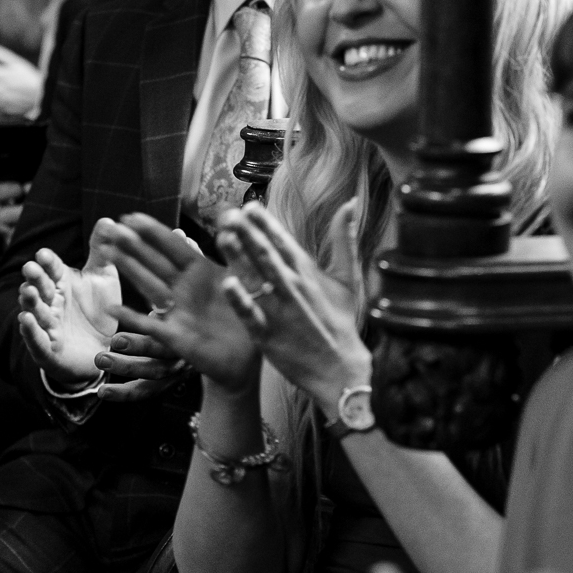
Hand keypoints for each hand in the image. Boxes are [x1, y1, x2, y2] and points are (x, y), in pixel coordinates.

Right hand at [16, 222, 123, 388]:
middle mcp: (51, 302)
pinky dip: (30, 331)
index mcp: (62, 282)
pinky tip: (25, 322)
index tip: (44, 254)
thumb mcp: (104, 278)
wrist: (103, 350)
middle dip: (35, 278)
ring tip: (28, 293)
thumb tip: (109, 220)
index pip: (52, 268)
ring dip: (30, 302)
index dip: (47, 262)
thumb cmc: (99, 309)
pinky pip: (36, 340)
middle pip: (40, 287)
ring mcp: (47, 325)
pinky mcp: (47, 349)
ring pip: (34, 311)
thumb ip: (102, 251)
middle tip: (31, 268)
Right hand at [95, 213, 260, 390]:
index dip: (153, 232)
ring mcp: (177, 310)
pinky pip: (150, 325)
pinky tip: (113, 308)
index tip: (131, 217)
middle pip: (155, 261)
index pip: (173, 247)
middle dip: (133, 245)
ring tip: (109, 252)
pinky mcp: (175, 335)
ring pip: (148, 285)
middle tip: (111, 229)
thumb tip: (233, 219)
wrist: (248, 358)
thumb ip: (238, 255)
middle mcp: (184, 288)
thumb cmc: (248, 317)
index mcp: (201, 272)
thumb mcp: (247, 282)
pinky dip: (132, 317)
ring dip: (129, 269)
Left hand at [216, 200, 371, 410]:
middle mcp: (294, 288)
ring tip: (222, 237)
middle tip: (228, 214)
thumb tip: (350, 203)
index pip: (284, 242)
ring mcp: (280, 312)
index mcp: (309, 273)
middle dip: (247, 233)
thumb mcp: (349, 278)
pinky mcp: (269, 336)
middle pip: (267, 255)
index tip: (249, 205)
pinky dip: (241, 301)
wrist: (340, 369)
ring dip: (239, 258)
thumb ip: (345, 239)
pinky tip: (228, 284)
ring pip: (256, 280)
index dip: (266, 222)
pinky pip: (252, 316)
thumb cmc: (341, 322)